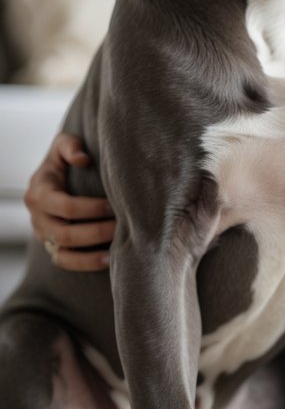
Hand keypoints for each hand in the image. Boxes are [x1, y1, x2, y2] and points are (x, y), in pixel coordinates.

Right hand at [25, 133, 114, 271]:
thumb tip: (83, 159)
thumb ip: (71, 146)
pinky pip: (65, 262)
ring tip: (117, 250)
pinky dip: (85, 264)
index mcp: (39, 193)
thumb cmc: (64, 158)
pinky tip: (109, 261)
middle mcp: (37, 217)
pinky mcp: (52, 246)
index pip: (65, 207)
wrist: (54, 176)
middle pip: (65, 233)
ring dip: (91, 254)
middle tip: (122, 227)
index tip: (115, 207)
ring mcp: (43, 235)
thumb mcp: (63, 144)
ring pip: (63, 253)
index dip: (92, 209)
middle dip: (96, 232)